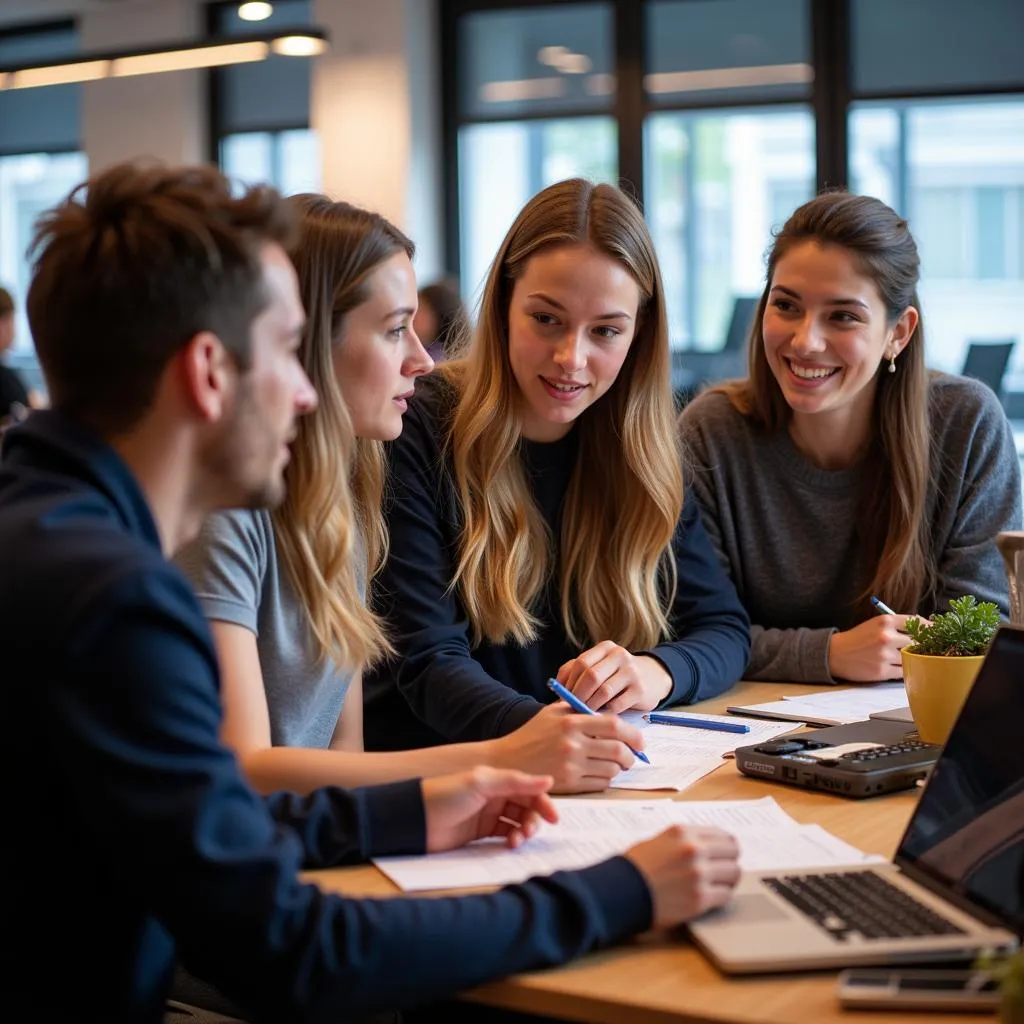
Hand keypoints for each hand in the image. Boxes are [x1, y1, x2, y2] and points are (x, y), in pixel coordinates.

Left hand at [421, 766, 557, 852]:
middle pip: (525, 807)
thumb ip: (516, 782)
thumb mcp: (481, 782)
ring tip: (516, 841)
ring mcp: (487, 815)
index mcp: (496, 780)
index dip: (543, 802)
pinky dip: (511, 840)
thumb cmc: (446, 795)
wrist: (416, 820)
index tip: (553, 818)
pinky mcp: (480, 834)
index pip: (528, 789)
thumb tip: (549, 780)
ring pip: (516, 822)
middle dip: (532, 820)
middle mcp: (494, 796)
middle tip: (527, 832)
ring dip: (522, 831)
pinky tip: (509, 845)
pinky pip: (504, 836)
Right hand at [490, 703, 643, 793]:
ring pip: (612, 769)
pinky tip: (599, 774)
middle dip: (631, 756)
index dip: (633, 733)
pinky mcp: (569, 784)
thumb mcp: (551, 714)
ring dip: (619, 769)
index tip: (639, 741)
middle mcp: (573, 743)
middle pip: (618, 749)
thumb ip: (577, 709)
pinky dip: (606, 779)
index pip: (613, 725)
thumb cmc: (530, 735)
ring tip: (614, 765)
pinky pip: (600, 783)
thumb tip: (607, 713)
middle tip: (631, 757)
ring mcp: (572, 766)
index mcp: (571, 722)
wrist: (506, 762)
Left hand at [557, 642, 671, 712]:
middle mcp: (620, 655)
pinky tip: (602, 715)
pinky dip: (606, 712)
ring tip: (585, 713)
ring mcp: (632, 672)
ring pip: (604, 691)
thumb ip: (576, 671)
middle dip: (578, 695)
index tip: (563, 696)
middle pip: (591, 676)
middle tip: (572, 708)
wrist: (652, 677)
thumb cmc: (616, 675)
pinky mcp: (641, 689)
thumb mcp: (599, 666)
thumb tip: (556, 686)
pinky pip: (617, 705)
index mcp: (605, 648)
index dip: (569, 681)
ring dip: (591, 705)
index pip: (581, 663)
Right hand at [625, 825, 740, 928]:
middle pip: (733, 852)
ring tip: (718, 886)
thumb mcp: (658, 841)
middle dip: (729, 862)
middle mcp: (693, 849)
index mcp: (682, 832)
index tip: (726, 854)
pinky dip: (720, 898)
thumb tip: (707, 847)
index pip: (722, 835)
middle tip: (724, 871)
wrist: (620, 892)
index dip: (725, 846)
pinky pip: (725, 896)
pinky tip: (711, 899)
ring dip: (727, 881)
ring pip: (734, 874)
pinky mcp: (699, 898)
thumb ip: (683, 841)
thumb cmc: (634, 868)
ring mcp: (698, 874)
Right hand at [828, 614, 923, 681]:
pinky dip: (903, 669)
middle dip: (922, 645)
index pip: (916, 622)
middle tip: (926, 648)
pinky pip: (903, 671)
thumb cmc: (857, 638)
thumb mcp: (875, 624)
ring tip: (906, 657)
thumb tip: (925, 627)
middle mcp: (886, 636)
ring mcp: (884, 655)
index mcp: (885, 621)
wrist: (835, 653)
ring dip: (911, 658)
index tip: (937, 632)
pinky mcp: (882, 671)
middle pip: (917, 641)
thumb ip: (898, 624)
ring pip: (911, 657)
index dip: (929, 628)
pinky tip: (897, 666)